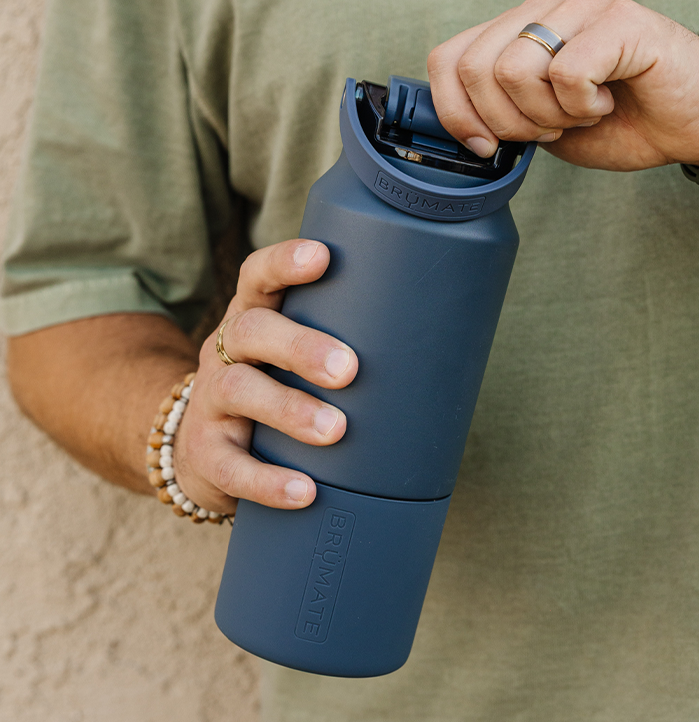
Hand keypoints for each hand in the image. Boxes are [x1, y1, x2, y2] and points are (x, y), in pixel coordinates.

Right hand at [172, 240, 357, 514]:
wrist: (201, 448)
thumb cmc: (274, 391)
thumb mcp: (291, 361)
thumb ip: (341, 347)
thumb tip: (445, 357)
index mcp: (253, 318)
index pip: (257, 276)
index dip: (283, 262)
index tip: (322, 257)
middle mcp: (226, 352)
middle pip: (252, 331)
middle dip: (300, 345)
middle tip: (348, 369)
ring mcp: (211, 402)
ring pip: (240, 391)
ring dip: (289, 409)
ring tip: (334, 430)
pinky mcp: (207, 454)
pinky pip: (231, 466)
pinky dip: (269, 481)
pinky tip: (304, 491)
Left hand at [427, 0, 698, 170]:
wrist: (684, 126)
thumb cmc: (615, 123)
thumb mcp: (537, 125)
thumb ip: (497, 114)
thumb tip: (462, 129)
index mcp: (517, 28)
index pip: (447, 60)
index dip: (455, 113)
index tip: (485, 147)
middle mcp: (544, 7)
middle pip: (475, 69)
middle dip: (505, 122)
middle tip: (548, 129)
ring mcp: (582, 7)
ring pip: (514, 71)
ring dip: (545, 115)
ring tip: (578, 113)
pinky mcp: (619, 21)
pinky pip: (566, 73)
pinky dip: (581, 107)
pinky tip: (603, 102)